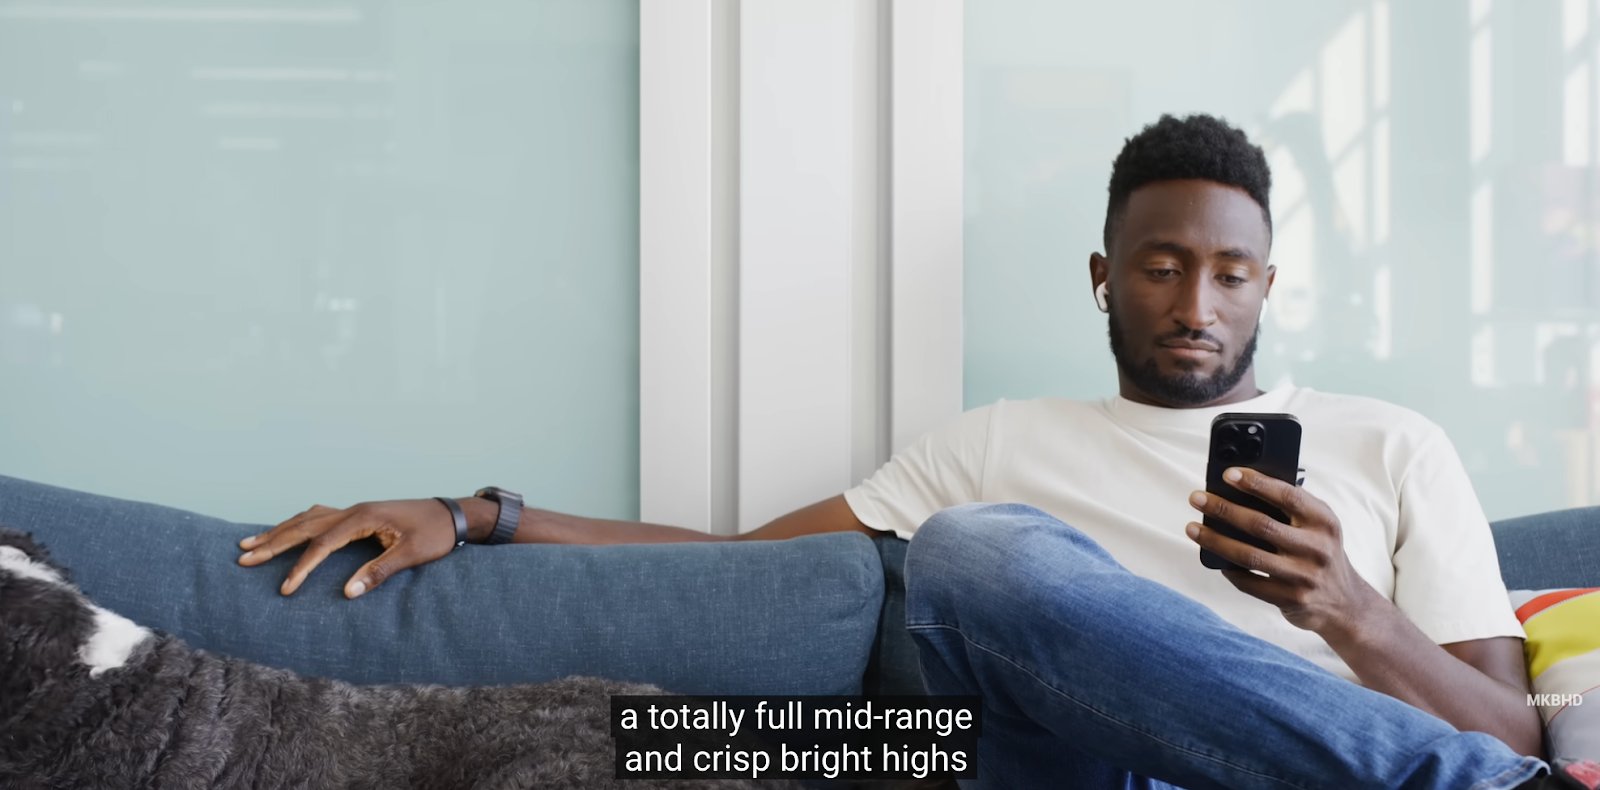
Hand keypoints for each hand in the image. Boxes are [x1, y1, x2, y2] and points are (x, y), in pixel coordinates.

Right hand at [237, 499, 462, 598]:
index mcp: (364, 517)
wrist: (453, 514)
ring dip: (280, 530)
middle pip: (304, 525)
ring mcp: (355, 510)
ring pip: (308, 518)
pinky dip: (298, 525)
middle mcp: (354, 510)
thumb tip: (347, 592)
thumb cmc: (435, 534)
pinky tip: (288, 531)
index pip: (323, 543)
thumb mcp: (411, 555)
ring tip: (252, 543)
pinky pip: (319, 518)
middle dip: (273, 542)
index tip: (285, 588)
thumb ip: (379, 571)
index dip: (302, 566)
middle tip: (243, 556)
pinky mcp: (359, 514)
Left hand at [1184, 467, 1382, 635]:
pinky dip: (1228, 569)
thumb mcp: (1319, 528)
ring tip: (1192, 528)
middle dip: (1224, 509)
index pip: (1288, 495)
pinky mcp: (1290, 599)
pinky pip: (1249, 582)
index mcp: (1324, 521)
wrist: (1345, 605)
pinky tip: (1213, 558)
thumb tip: (1241, 489)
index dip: (1257, 483)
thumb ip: (1292, 509)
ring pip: (1248, 555)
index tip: (1228, 474)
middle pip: (1260, 524)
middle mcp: (1317, 547)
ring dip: (1215, 540)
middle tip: (1197, 498)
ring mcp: (1304, 575)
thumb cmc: (1320, 554)